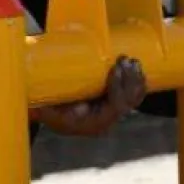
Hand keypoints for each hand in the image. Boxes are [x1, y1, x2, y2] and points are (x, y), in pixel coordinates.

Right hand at [31, 56, 147, 136]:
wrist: (48, 111)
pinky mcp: (114, 105)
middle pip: (128, 102)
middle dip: (129, 79)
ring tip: (132, 60)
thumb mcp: (47, 109)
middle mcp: (106, 122)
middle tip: (125, 59)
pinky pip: (133, 96)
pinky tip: (137, 68)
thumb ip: (56, 107)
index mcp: (93, 124)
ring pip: (133, 99)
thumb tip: (76, 104)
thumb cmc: (46, 108)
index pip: (115, 107)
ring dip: (135, 78)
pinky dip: (138, 82)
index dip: (118, 87)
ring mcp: (112, 115)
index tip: (114, 67)